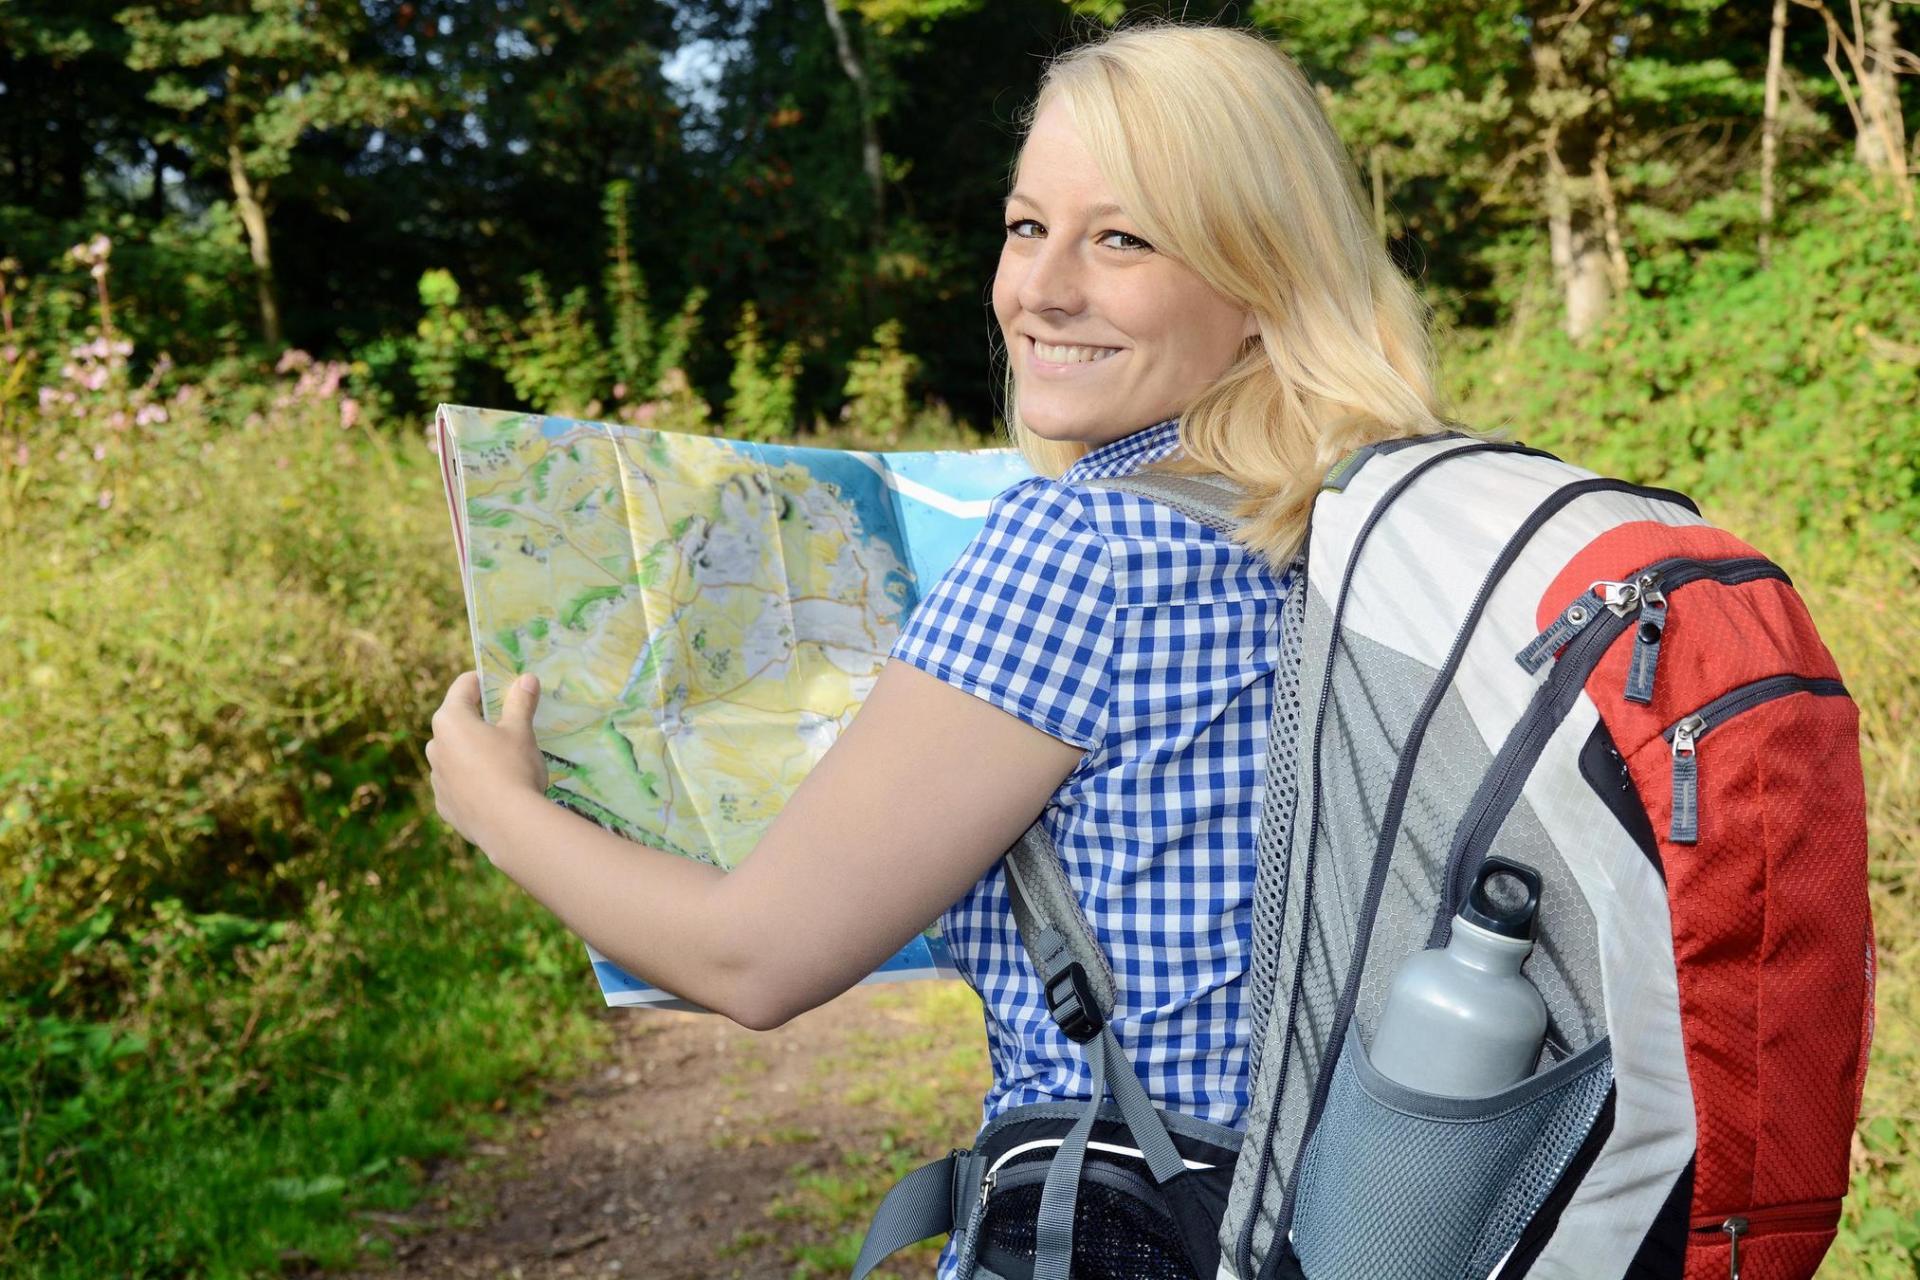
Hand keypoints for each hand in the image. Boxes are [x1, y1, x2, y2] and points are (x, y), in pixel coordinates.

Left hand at [425, 670, 549, 850]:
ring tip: (503, 761)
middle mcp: (435, 746)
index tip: (504, 684)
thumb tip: (527, 678)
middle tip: (509, 726)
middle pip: (457, 722)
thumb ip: (520, 702)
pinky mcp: (444, 805)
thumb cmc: (513, 768)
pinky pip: (457, 783)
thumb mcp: (521, 731)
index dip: (485, 681)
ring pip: (455, 755)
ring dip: (474, 752)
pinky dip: (472, 781)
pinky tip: (495, 789)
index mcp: (450, 720)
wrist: (509, 826)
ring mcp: (437, 778)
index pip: (464, 686)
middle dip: (480, 720)